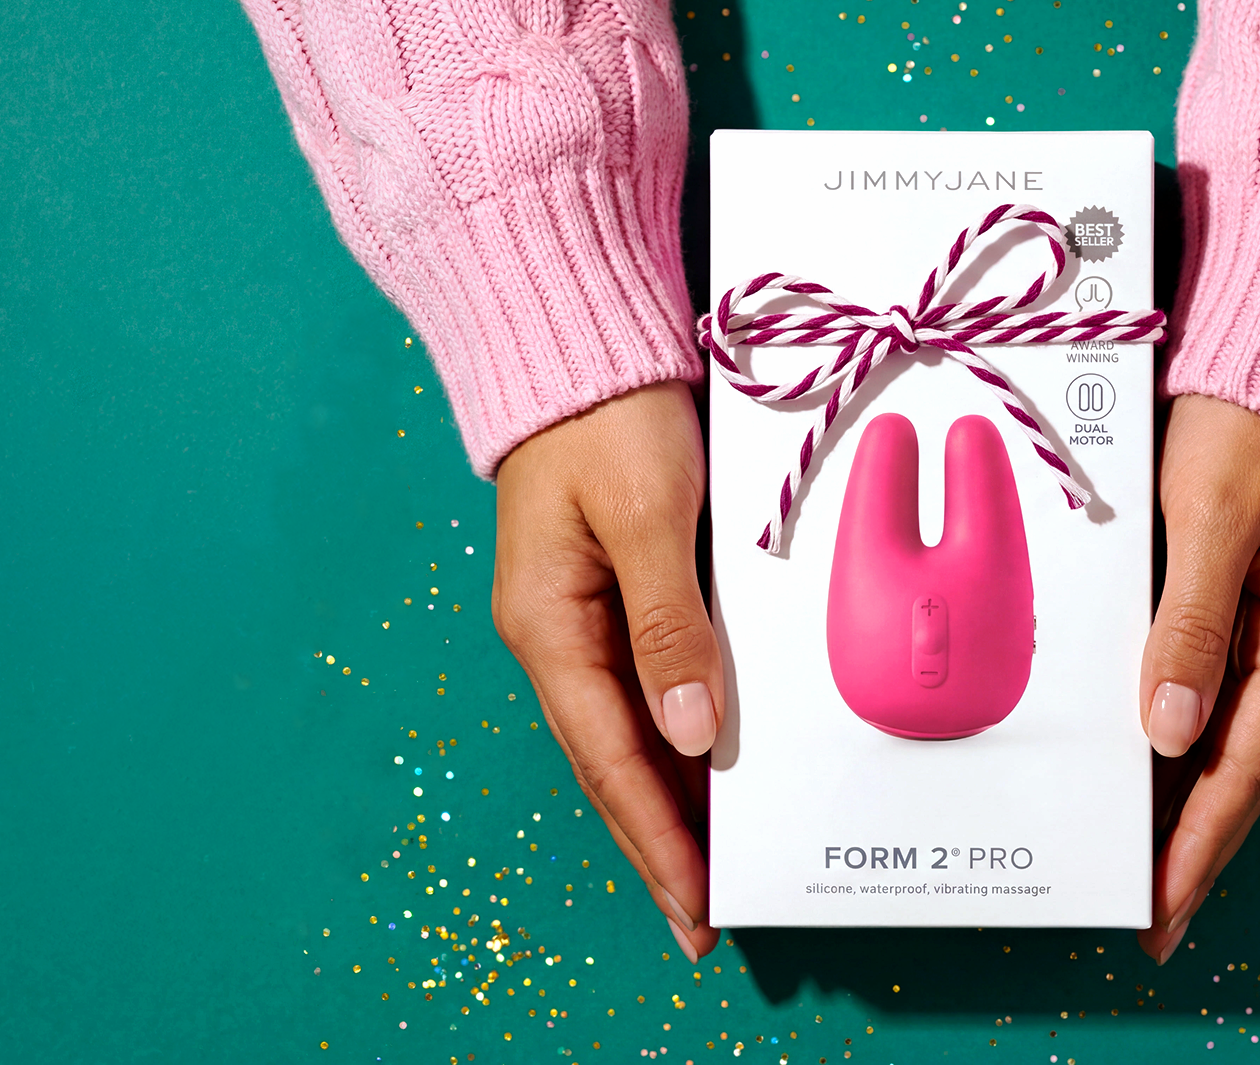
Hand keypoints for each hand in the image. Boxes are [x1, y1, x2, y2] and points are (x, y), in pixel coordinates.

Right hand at [492, 381, 723, 960]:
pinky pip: (638, 693)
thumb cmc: (605, 415)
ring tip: (711, 872)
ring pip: (625, 736)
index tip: (695, 904)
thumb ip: (669, 625)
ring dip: (665, 804)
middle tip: (703, 918)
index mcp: (548, 627)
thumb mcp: (650, 514)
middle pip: (610, 765)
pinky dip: (671, 746)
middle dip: (656, 845)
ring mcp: (575, 619)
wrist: (575, 342)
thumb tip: (693, 733)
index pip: (609, 760)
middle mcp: (553, 637)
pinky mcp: (605, 595)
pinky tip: (706, 779)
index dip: (655, 838)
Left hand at [1135, 394, 1259, 961]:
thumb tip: (1169, 732)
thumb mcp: (1209, 520)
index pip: (1245, 767)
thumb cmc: (1252, 424)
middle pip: (1246, 771)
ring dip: (1194, 810)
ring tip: (1147, 875)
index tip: (1164, 907)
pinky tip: (1157, 780)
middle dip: (1198, 850)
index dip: (1201, 844)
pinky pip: (1227, 699)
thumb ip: (1189, 626)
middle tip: (1153, 922)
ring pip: (1236, 743)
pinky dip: (1193, 749)